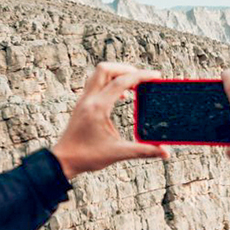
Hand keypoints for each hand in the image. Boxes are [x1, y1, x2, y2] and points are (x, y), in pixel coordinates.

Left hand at [51, 62, 169, 179]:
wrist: (63, 161)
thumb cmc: (87, 157)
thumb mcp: (118, 153)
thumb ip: (143, 151)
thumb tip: (166, 153)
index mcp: (98, 107)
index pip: (121, 82)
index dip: (141, 76)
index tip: (156, 76)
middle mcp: (89, 99)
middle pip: (106, 68)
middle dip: (126, 69)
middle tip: (142, 78)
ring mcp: (83, 100)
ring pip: (99, 74)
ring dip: (117, 74)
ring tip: (133, 85)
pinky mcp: (82, 104)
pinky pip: (96, 84)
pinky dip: (110, 83)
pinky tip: (121, 96)